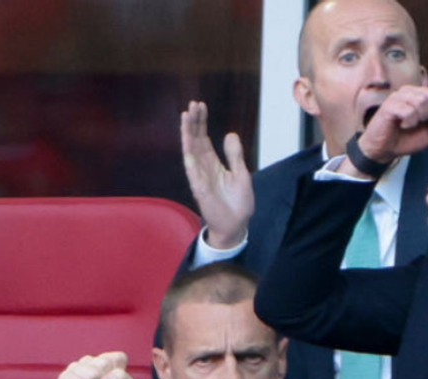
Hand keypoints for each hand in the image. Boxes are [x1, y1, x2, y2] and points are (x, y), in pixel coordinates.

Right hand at [180, 101, 253, 248]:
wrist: (237, 225)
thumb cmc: (238, 202)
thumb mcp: (241, 174)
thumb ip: (235, 155)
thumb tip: (230, 133)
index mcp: (213, 163)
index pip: (204, 138)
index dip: (201, 122)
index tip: (201, 105)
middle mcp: (203, 167)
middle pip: (195, 139)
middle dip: (194, 121)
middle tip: (193, 103)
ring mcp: (200, 176)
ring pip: (190, 150)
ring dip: (188, 133)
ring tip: (186, 115)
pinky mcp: (200, 188)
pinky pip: (193, 170)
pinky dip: (190, 155)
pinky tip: (188, 141)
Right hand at [349, 86, 427, 172]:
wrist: (383, 149)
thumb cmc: (406, 139)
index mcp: (423, 95)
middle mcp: (411, 91)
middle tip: (420, 124)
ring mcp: (399, 96)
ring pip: (422, 101)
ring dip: (420, 118)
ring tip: (411, 125)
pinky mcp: (389, 105)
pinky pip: (409, 110)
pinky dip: (410, 121)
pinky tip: (403, 125)